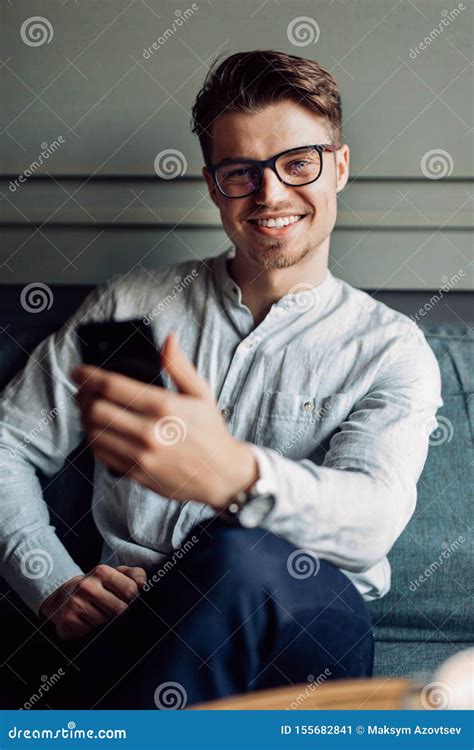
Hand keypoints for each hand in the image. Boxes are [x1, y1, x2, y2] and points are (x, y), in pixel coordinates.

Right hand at [40, 564, 146, 639]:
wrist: (64, 597)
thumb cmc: (98, 586)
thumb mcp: (117, 574)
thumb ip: (135, 575)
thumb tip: (143, 585)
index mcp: (102, 571)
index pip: (130, 590)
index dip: (133, 599)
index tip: (127, 600)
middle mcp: (87, 585)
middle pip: (120, 609)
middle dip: (121, 613)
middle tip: (113, 609)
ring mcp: (75, 603)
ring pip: (106, 622)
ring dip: (106, 622)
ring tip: (99, 614)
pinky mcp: (68, 620)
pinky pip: (91, 632)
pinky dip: (92, 630)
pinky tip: (88, 622)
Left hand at [71, 333, 257, 508]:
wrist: (222, 475)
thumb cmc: (211, 433)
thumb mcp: (202, 394)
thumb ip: (180, 366)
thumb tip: (169, 340)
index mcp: (164, 407)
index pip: (112, 386)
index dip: (88, 376)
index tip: (78, 372)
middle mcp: (150, 431)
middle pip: (96, 409)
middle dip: (82, 396)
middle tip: (81, 390)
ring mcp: (141, 455)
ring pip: (94, 433)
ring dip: (85, 417)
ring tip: (87, 408)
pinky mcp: (137, 473)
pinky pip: (102, 455)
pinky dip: (93, 440)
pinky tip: (98, 431)